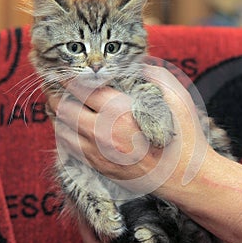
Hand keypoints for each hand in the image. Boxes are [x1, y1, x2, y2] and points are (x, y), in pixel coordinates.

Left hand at [48, 65, 210, 195]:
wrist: (185, 178)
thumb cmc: (184, 138)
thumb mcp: (178, 98)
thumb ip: (155, 75)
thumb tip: (136, 64)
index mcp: (121, 112)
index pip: (82, 88)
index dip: (68, 77)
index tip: (64, 72)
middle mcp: (103, 133)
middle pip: (64, 108)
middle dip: (56, 94)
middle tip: (57, 87)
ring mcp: (98, 154)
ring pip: (62, 130)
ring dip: (58, 115)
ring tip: (60, 105)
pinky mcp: (99, 168)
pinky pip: (70, 149)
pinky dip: (65, 134)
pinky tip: (70, 127)